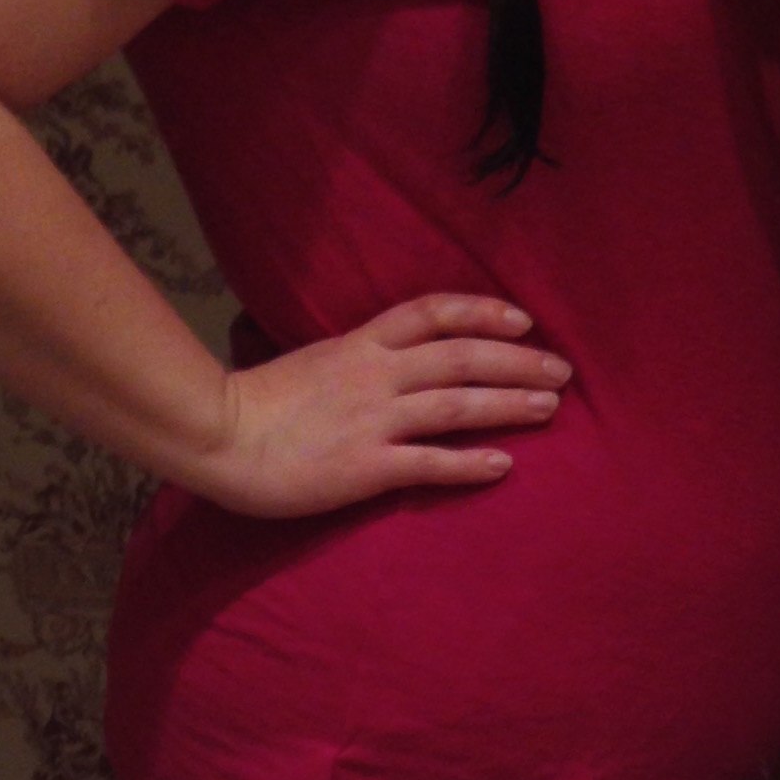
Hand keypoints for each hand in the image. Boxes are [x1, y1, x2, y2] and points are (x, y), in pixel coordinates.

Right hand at [180, 293, 570, 517]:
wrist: (217, 437)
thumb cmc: (254, 407)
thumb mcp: (308, 366)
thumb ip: (350, 364)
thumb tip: (380, 367)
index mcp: (359, 345)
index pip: (432, 313)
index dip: (482, 312)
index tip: (522, 319)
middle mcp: (375, 374)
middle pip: (461, 356)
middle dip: (518, 361)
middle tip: (562, 369)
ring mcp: (373, 420)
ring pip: (457, 403)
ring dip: (509, 404)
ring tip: (552, 408)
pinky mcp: (366, 467)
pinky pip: (430, 462)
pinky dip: (471, 463)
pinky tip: (506, 466)